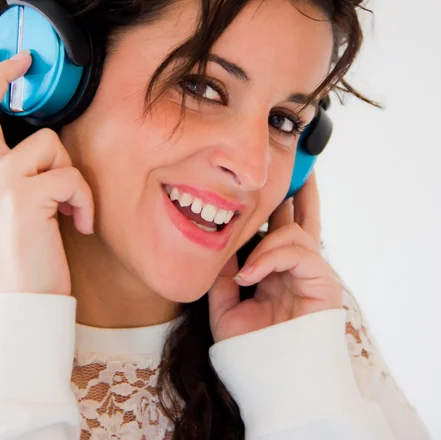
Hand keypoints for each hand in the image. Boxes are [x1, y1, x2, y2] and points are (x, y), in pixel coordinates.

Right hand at [0, 51, 94, 295]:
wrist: (25, 298)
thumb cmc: (31, 253)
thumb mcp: (24, 207)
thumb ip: (29, 174)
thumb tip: (54, 149)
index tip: (15, 59)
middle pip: (11, 118)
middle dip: (25, 106)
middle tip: (30, 75)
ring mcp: (1, 180)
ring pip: (53, 147)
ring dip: (72, 180)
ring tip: (68, 211)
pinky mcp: (23, 195)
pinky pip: (71, 177)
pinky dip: (83, 201)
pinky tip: (78, 224)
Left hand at [208, 170, 342, 342]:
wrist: (267, 382)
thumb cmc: (248, 349)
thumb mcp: (225, 306)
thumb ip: (225, 273)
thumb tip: (224, 242)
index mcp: (275, 271)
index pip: (279, 229)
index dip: (277, 206)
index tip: (269, 182)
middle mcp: (295, 268)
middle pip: (303, 219)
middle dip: (302, 192)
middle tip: (299, 165)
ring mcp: (311, 274)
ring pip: (297, 232)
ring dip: (268, 243)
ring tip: (247, 270)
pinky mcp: (324, 284)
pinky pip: (301, 252)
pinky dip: (273, 258)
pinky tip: (253, 275)